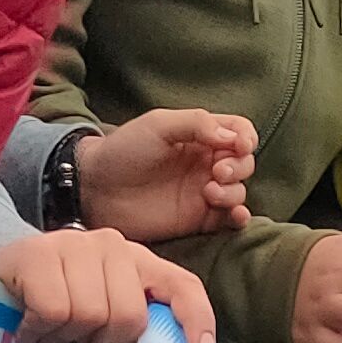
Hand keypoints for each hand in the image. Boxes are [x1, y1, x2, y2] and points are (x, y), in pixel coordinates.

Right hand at [0, 225, 214, 342]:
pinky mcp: (38, 253)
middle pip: (128, 316)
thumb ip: (126, 327)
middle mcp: (113, 246)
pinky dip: (38, 332)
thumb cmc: (51, 302)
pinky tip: (28, 332)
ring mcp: (75, 244)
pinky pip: (54, 311)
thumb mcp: (96, 312)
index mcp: (137, 262)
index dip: (195, 317)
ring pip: (89, 315)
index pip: (180, 285)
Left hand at [72, 109, 253, 240]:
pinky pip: (229, 219)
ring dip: (234, 191)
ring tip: (209, 193)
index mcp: (200, 135)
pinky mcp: (197, 219)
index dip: (246, 138)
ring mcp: (202, 192)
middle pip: (244, 162)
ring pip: (238, 191)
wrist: (95, 189)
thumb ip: (196, 123)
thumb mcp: (158, 125)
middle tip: (217, 171)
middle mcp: (205, 163)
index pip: (239, 131)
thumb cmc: (123, 150)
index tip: (239, 145)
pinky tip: (234, 214)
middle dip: (239, 166)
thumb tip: (233, 137)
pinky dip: (239, 217)